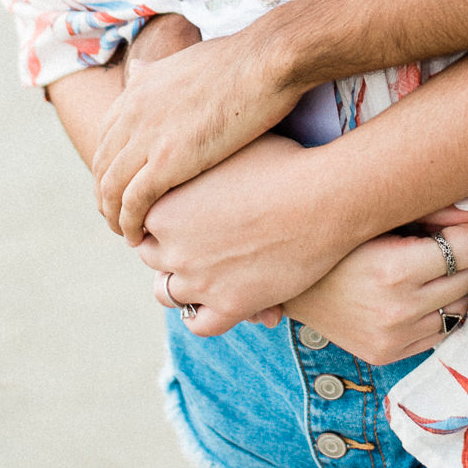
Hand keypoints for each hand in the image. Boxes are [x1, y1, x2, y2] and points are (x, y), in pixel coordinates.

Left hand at [93, 26, 303, 241]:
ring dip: (113, 215)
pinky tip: (138, 236)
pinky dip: (130, 222)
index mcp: (139, 87)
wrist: (267, 61)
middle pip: (102, 165)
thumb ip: (158, 71)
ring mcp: (148, 136)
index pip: (105, 137)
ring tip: (126, 232)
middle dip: (105, 195)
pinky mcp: (167, 161)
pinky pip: (133, 201)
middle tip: (118, 216)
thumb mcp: (186, 59)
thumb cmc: (245, 60)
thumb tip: (141, 69)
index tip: (120, 185)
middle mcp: (134, 112)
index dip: (108, 166)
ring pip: (111, 188)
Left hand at [137, 134, 345, 329]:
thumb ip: (203, 158)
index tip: (183, 210)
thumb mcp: (233, 148)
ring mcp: (198, 281)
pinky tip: (219, 299)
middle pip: (152, 255)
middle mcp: (172, 247)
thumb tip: (194, 145)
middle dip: (170, 248)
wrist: (324, 198)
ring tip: (204, 271)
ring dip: (181, 283)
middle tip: (196, 238)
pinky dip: (203, 315)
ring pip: (167, 293)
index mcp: (163, 206)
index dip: (164, 214)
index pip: (143, 219)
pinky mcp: (229, 307)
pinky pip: (199, 323)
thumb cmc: (285, 162)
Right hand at [157, 219, 467, 357]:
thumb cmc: (335, 235)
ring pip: (460, 307)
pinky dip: (441, 310)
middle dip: (467, 255)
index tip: (456, 222)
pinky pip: (441, 332)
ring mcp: (392, 338)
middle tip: (449, 238)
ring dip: (457, 284)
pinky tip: (423, 289)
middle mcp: (396, 311)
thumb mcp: (378, 214)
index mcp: (392, 270)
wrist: (287, 279)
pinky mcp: (388, 354)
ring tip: (437, 263)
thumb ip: (433, 208)